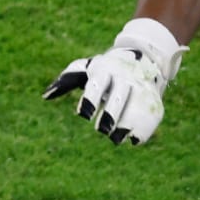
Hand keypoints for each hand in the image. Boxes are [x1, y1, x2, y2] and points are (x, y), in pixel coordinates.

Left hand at [43, 18, 185, 144]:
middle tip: (101, 130)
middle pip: (118, 98)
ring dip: (126, 125)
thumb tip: (45, 96)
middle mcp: (125, 79)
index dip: (90, 100)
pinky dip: (142, 131)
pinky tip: (132, 140)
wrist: (141, 60)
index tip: (83, 115)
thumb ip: (66, 81)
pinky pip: (150, 119)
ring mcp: (142, 91)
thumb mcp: (84, 69)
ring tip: (116, 137)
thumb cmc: (104, 69)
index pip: (96, 85)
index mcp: (105, 71)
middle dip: (110, 115)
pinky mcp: (154, 104)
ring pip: (136, 109)